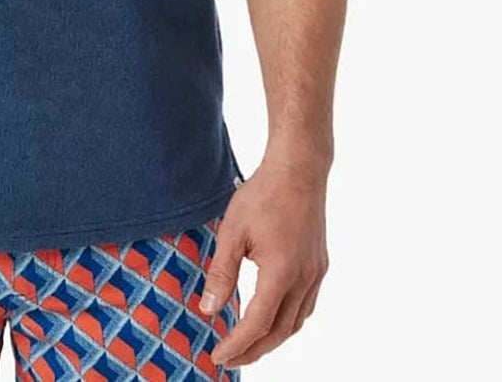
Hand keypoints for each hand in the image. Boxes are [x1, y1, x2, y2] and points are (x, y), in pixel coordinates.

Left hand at [198, 154, 328, 368]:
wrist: (299, 169)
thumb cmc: (263, 194)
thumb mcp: (232, 231)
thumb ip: (221, 272)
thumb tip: (209, 309)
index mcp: (281, 274)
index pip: (257, 324)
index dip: (237, 344)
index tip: (219, 356)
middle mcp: (304, 279)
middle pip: (280, 332)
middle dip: (254, 351)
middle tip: (231, 359)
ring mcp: (316, 273)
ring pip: (296, 322)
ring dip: (273, 338)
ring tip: (249, 344)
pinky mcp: (319, 264)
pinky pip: (306, 305)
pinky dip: (288, 320)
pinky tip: (274, 317)